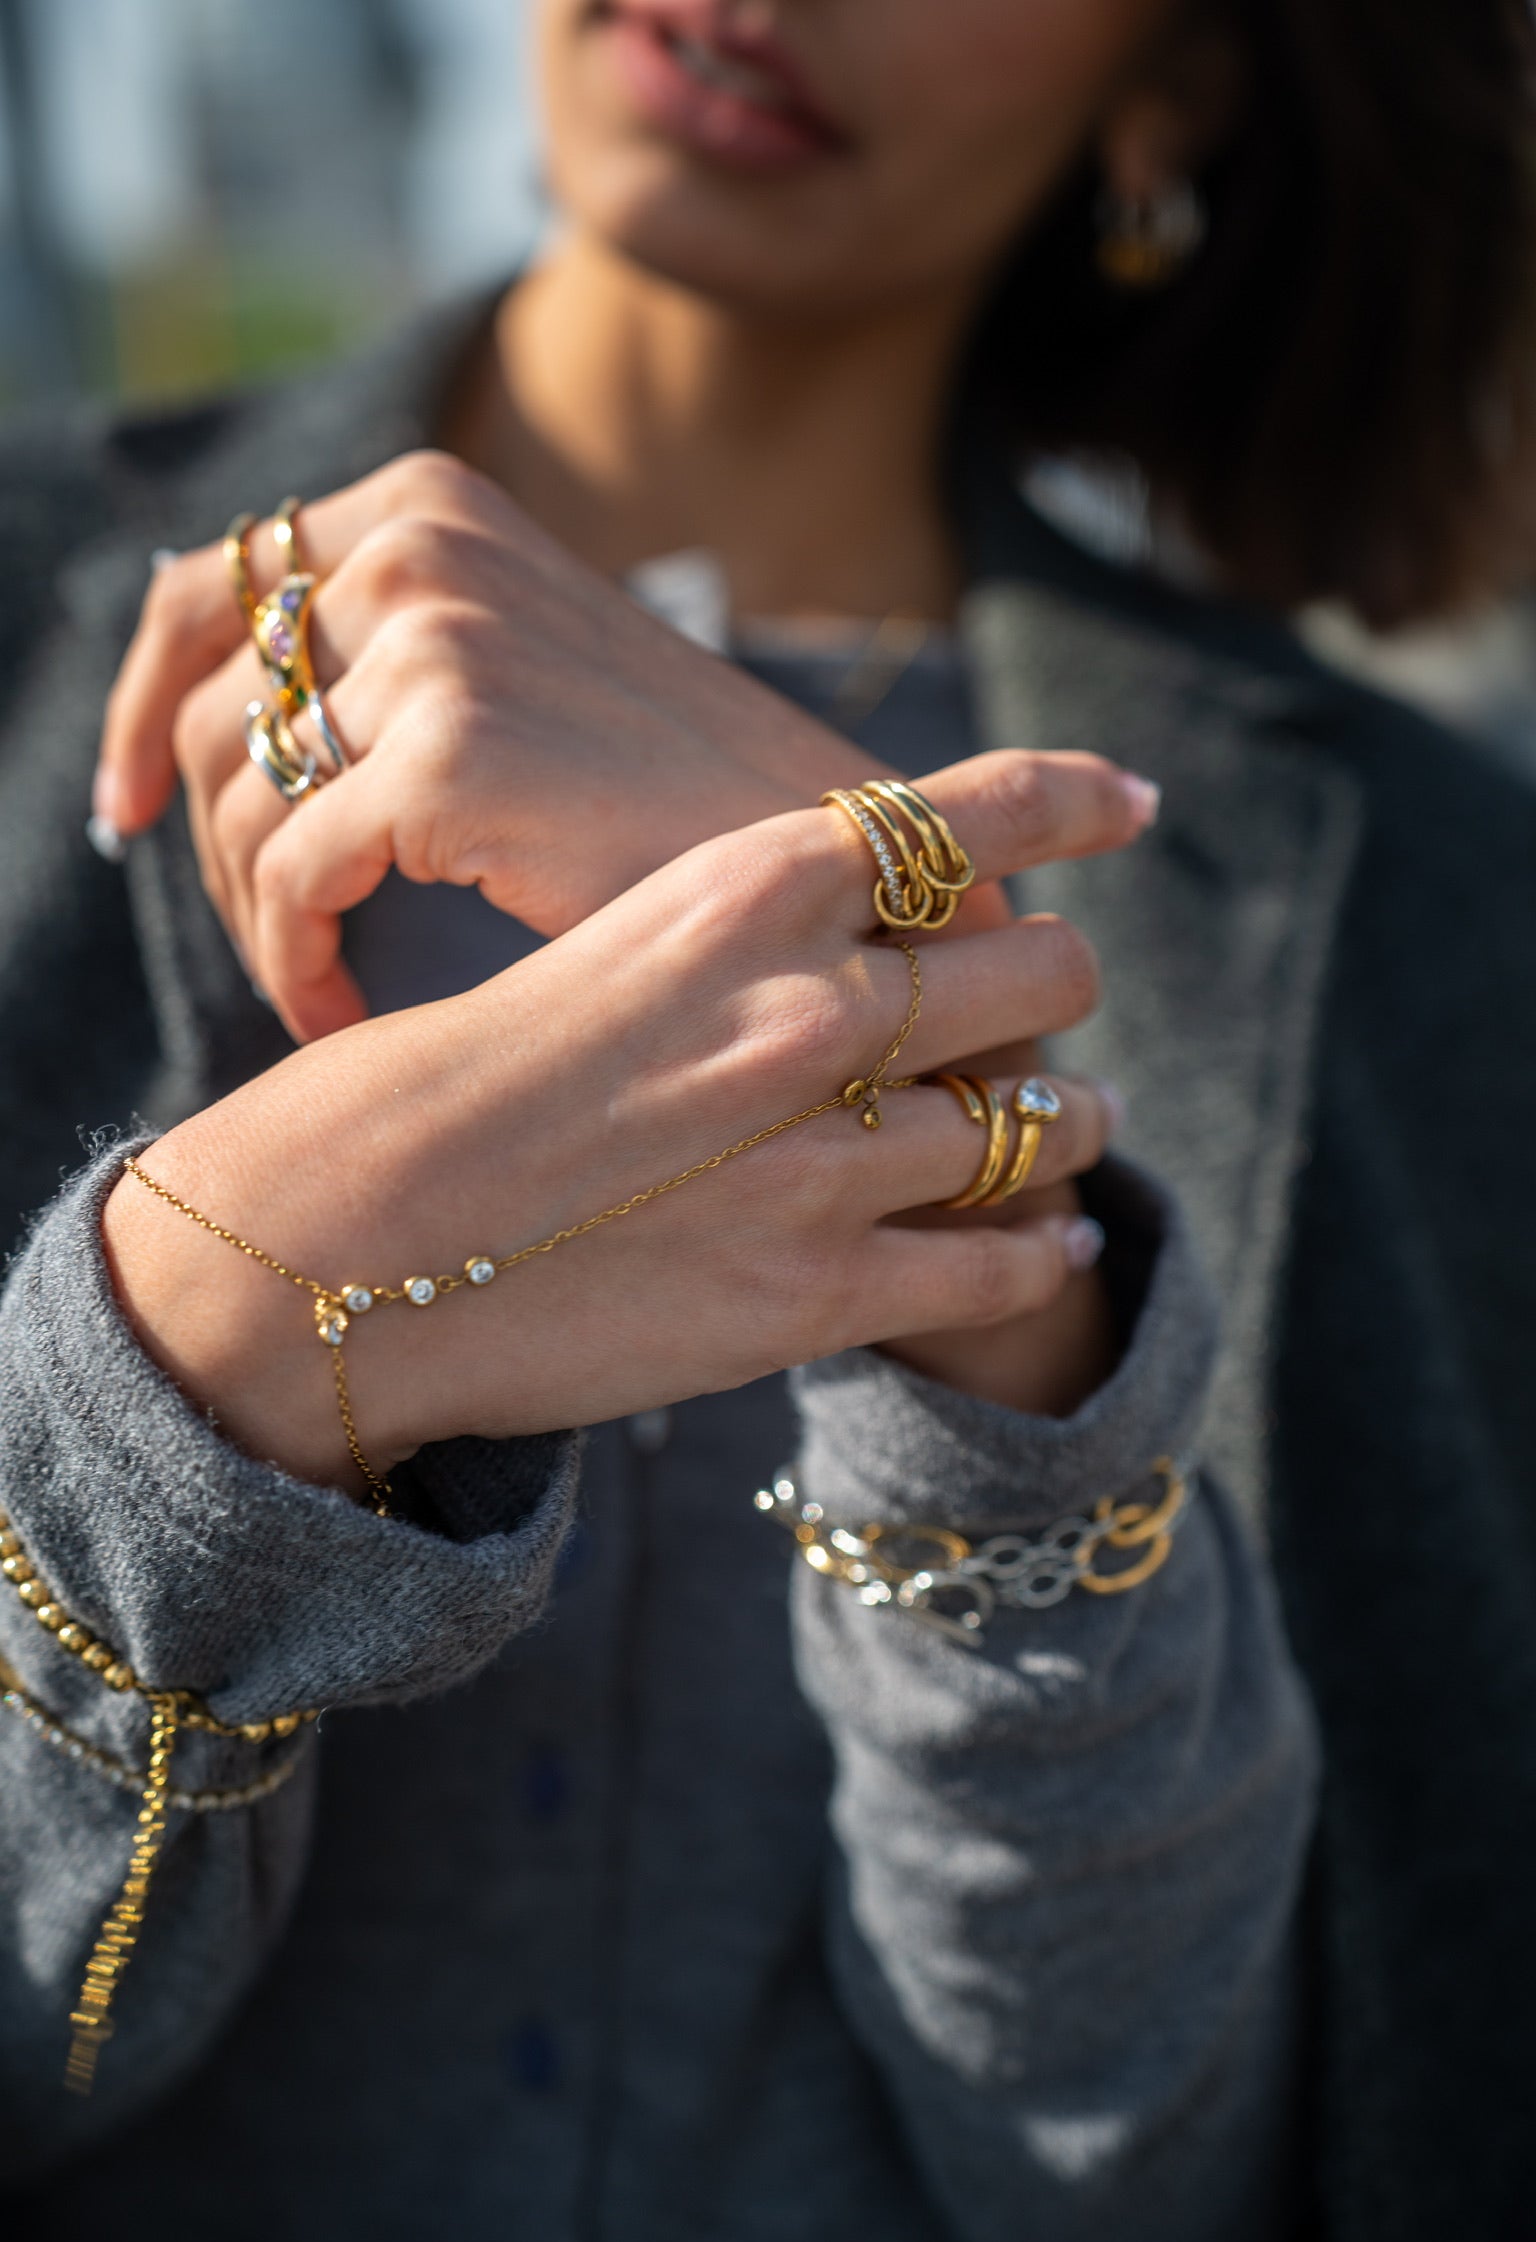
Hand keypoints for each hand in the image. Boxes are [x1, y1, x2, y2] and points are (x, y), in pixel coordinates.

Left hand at [96, 451, 1154, 1041]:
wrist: (833, 864)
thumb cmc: (676, 801)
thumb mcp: (513, 681)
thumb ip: (384, 662)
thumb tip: (231, 722)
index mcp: (428, 505)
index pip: (211, 589)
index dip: (141, 703)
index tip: (124, 812)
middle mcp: (416, 544)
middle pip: (208, 709)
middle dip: (208, 845)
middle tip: (267, 944)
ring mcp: (431, 639)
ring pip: (239, 808)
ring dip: (261, 922)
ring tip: (323, 993)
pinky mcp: (445, 751)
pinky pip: (291, 881)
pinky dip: (297, 965)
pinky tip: (346, 1014)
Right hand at [102, 752, 1145, 1492]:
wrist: (346, 1246)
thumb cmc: (438, 1089)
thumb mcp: (594, 956)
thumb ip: (724, 947)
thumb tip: (817, 949)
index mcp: (746, 892)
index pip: (965, 815)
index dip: (1070, 801)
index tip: (1130, 801)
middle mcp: (812, 1006)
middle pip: (1038, 969)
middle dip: (1057, 984)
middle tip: (1058, 1009)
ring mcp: (826, 1155)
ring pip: (1043, 1121)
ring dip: (1069, 1122)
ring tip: (1075, 1128)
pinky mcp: (816, 1293)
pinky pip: (997, 1264)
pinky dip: (1035, 1250)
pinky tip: (1044, 1242)